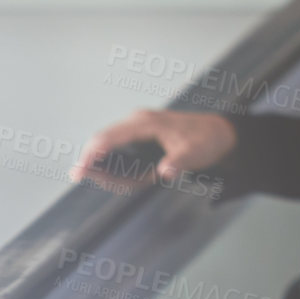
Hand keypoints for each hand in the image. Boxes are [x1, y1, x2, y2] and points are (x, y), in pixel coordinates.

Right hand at [69, 110, 236, 193]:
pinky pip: (120, 146)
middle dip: (91, 160)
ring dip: (103, 163)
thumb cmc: (207, 140)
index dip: (92, 154)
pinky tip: (121, 174)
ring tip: (110, 177)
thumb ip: (179, 162)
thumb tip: (165, 172)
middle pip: (103, 139)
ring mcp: (139, 126)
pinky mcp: (141, 133)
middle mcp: (139, 121)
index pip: (110, 137)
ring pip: (109, 143)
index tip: (78, 171)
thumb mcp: (195, 153)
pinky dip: (115, 162)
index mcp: (147, 123)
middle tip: (81, 177)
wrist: (221, 132)